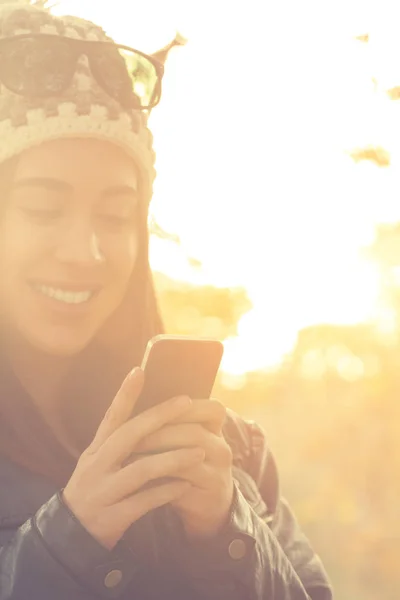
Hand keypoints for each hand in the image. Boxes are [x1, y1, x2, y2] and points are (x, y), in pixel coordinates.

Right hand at [63, 369, 204, 549]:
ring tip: (199, 453)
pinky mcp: (112, 517)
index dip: (125, 394)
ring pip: (142, 469)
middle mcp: (97, 465)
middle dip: (159, 416)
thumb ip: (121, 442)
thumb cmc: (96, 488)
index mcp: (96, 449)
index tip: (139, 370)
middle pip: (130, 435)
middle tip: (186, 401)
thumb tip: (155, 415)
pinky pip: (144, 502)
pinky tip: (185, 486)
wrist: (70, 534)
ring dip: (173, 459)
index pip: (112, 416)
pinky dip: (166, 493)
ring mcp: (103, 491)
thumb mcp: (99, 461)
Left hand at [137, 399, 233, 539]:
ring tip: (130, 454)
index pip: (212, 410)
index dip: (185, 408)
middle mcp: (222, 449)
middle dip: (159, 432)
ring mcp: (218, 474)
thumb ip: (169, 421)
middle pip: (194, 433)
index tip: (153, 409)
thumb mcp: (182, 440)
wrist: (206, 505)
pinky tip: (139, 476)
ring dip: (157, 455)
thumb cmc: (184, 463)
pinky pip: (182, 486)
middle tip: (130, 435)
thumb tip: (134, 395)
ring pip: (188, 459)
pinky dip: (158, 479)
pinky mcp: (207, 498)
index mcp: (216, 429)